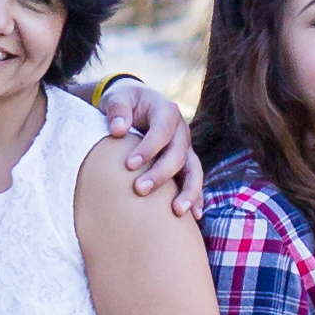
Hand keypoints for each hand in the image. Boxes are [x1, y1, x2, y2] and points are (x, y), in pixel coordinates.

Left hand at [98, 77, 205, 217]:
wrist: (134, 104)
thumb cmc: (124, 102)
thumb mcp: (118, 98)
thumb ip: (117, 110)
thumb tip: (117, 130)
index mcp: (166, 111)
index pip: (161, 132)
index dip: (148, 148)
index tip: (128, 165)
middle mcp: (181, 131)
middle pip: (178, 154)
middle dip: (161, 174)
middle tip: (139, 190)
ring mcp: (185, 148)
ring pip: (193, 170)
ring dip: (187, 191)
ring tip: (177, 211)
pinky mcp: (184, 163)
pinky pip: (194, 180)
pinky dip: (196, 197)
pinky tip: (194, 216)